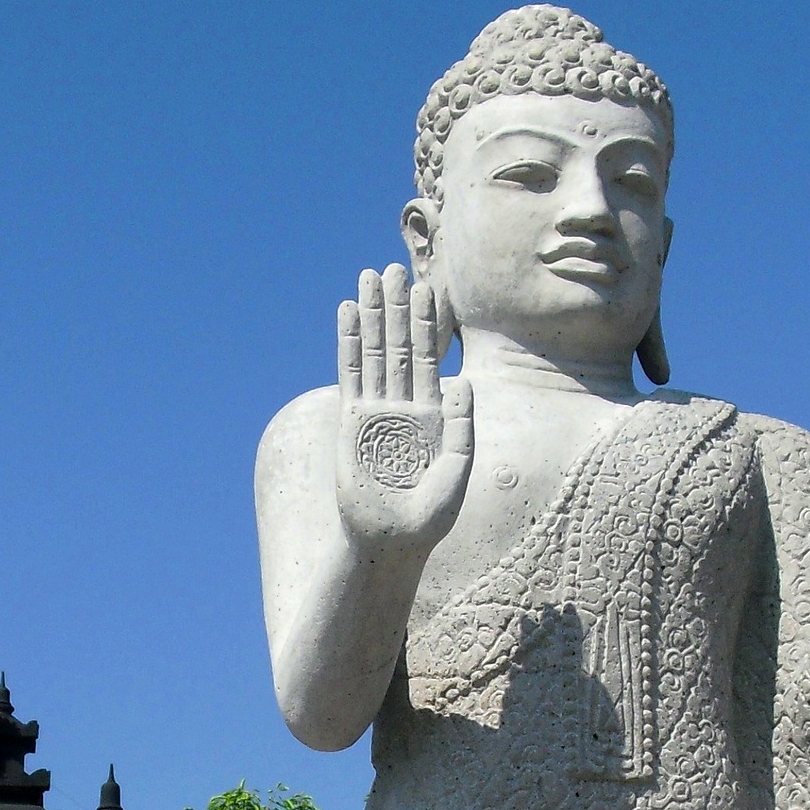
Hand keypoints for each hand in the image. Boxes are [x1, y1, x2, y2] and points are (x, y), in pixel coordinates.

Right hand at [335, 265, 473, 545]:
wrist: (390, 542)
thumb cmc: (428, 518)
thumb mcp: (457, 473)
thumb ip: (463, 429)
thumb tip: (462, 381)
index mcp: (434, 415)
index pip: (430, 357)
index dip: (428, 323)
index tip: (428, 286)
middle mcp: (404, 405)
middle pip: (399, 344)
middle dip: (397, 307)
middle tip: (394, 267)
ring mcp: (375, 411)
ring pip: (373, 351)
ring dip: (370, 315)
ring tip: (368, 278)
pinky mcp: (351, 422)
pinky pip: (349, 373)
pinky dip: (347, 342)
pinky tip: (346, 314)